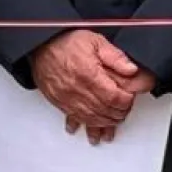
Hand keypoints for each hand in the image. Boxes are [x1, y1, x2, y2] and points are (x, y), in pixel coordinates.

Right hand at [31, 30, 149, 134]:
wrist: (40, 46)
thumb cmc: (65, 42)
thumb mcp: (95, 41)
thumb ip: (115, 56)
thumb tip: (131, 69)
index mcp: (89, 74)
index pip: (114, 97)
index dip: (126, 101)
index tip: (130, 98)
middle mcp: (77, 89)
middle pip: (104, 111)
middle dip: (118, 114)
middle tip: (124, 111)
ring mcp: (67, 98)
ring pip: (90, 119)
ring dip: (104, 124)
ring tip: (112, 124)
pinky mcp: (59, 102)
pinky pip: (75, 119)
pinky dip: (85, 125)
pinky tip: (89, 130)